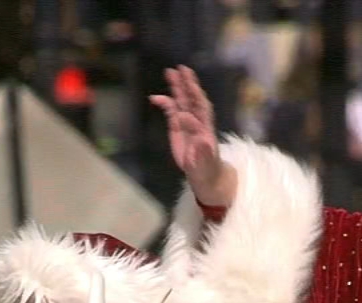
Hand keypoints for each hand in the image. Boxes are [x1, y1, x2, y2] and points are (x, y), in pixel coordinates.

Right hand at [150, 66, 233, 205]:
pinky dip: (163, 103)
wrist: (203, 174)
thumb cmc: (207, 168)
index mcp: (206, 128)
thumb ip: (203, 152)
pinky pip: (170, 110)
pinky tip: (153, 98)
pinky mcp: (176, 126)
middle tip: (182, 69)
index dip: (197, 100)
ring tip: (169, 72)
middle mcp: (197, 121)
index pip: (202, 110)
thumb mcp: (206, 163)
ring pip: (181, 101)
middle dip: (188, 84)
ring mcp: (186, 122)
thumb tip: (200, 140)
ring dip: (176, 87)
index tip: (189, 90)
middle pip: (193, 99)